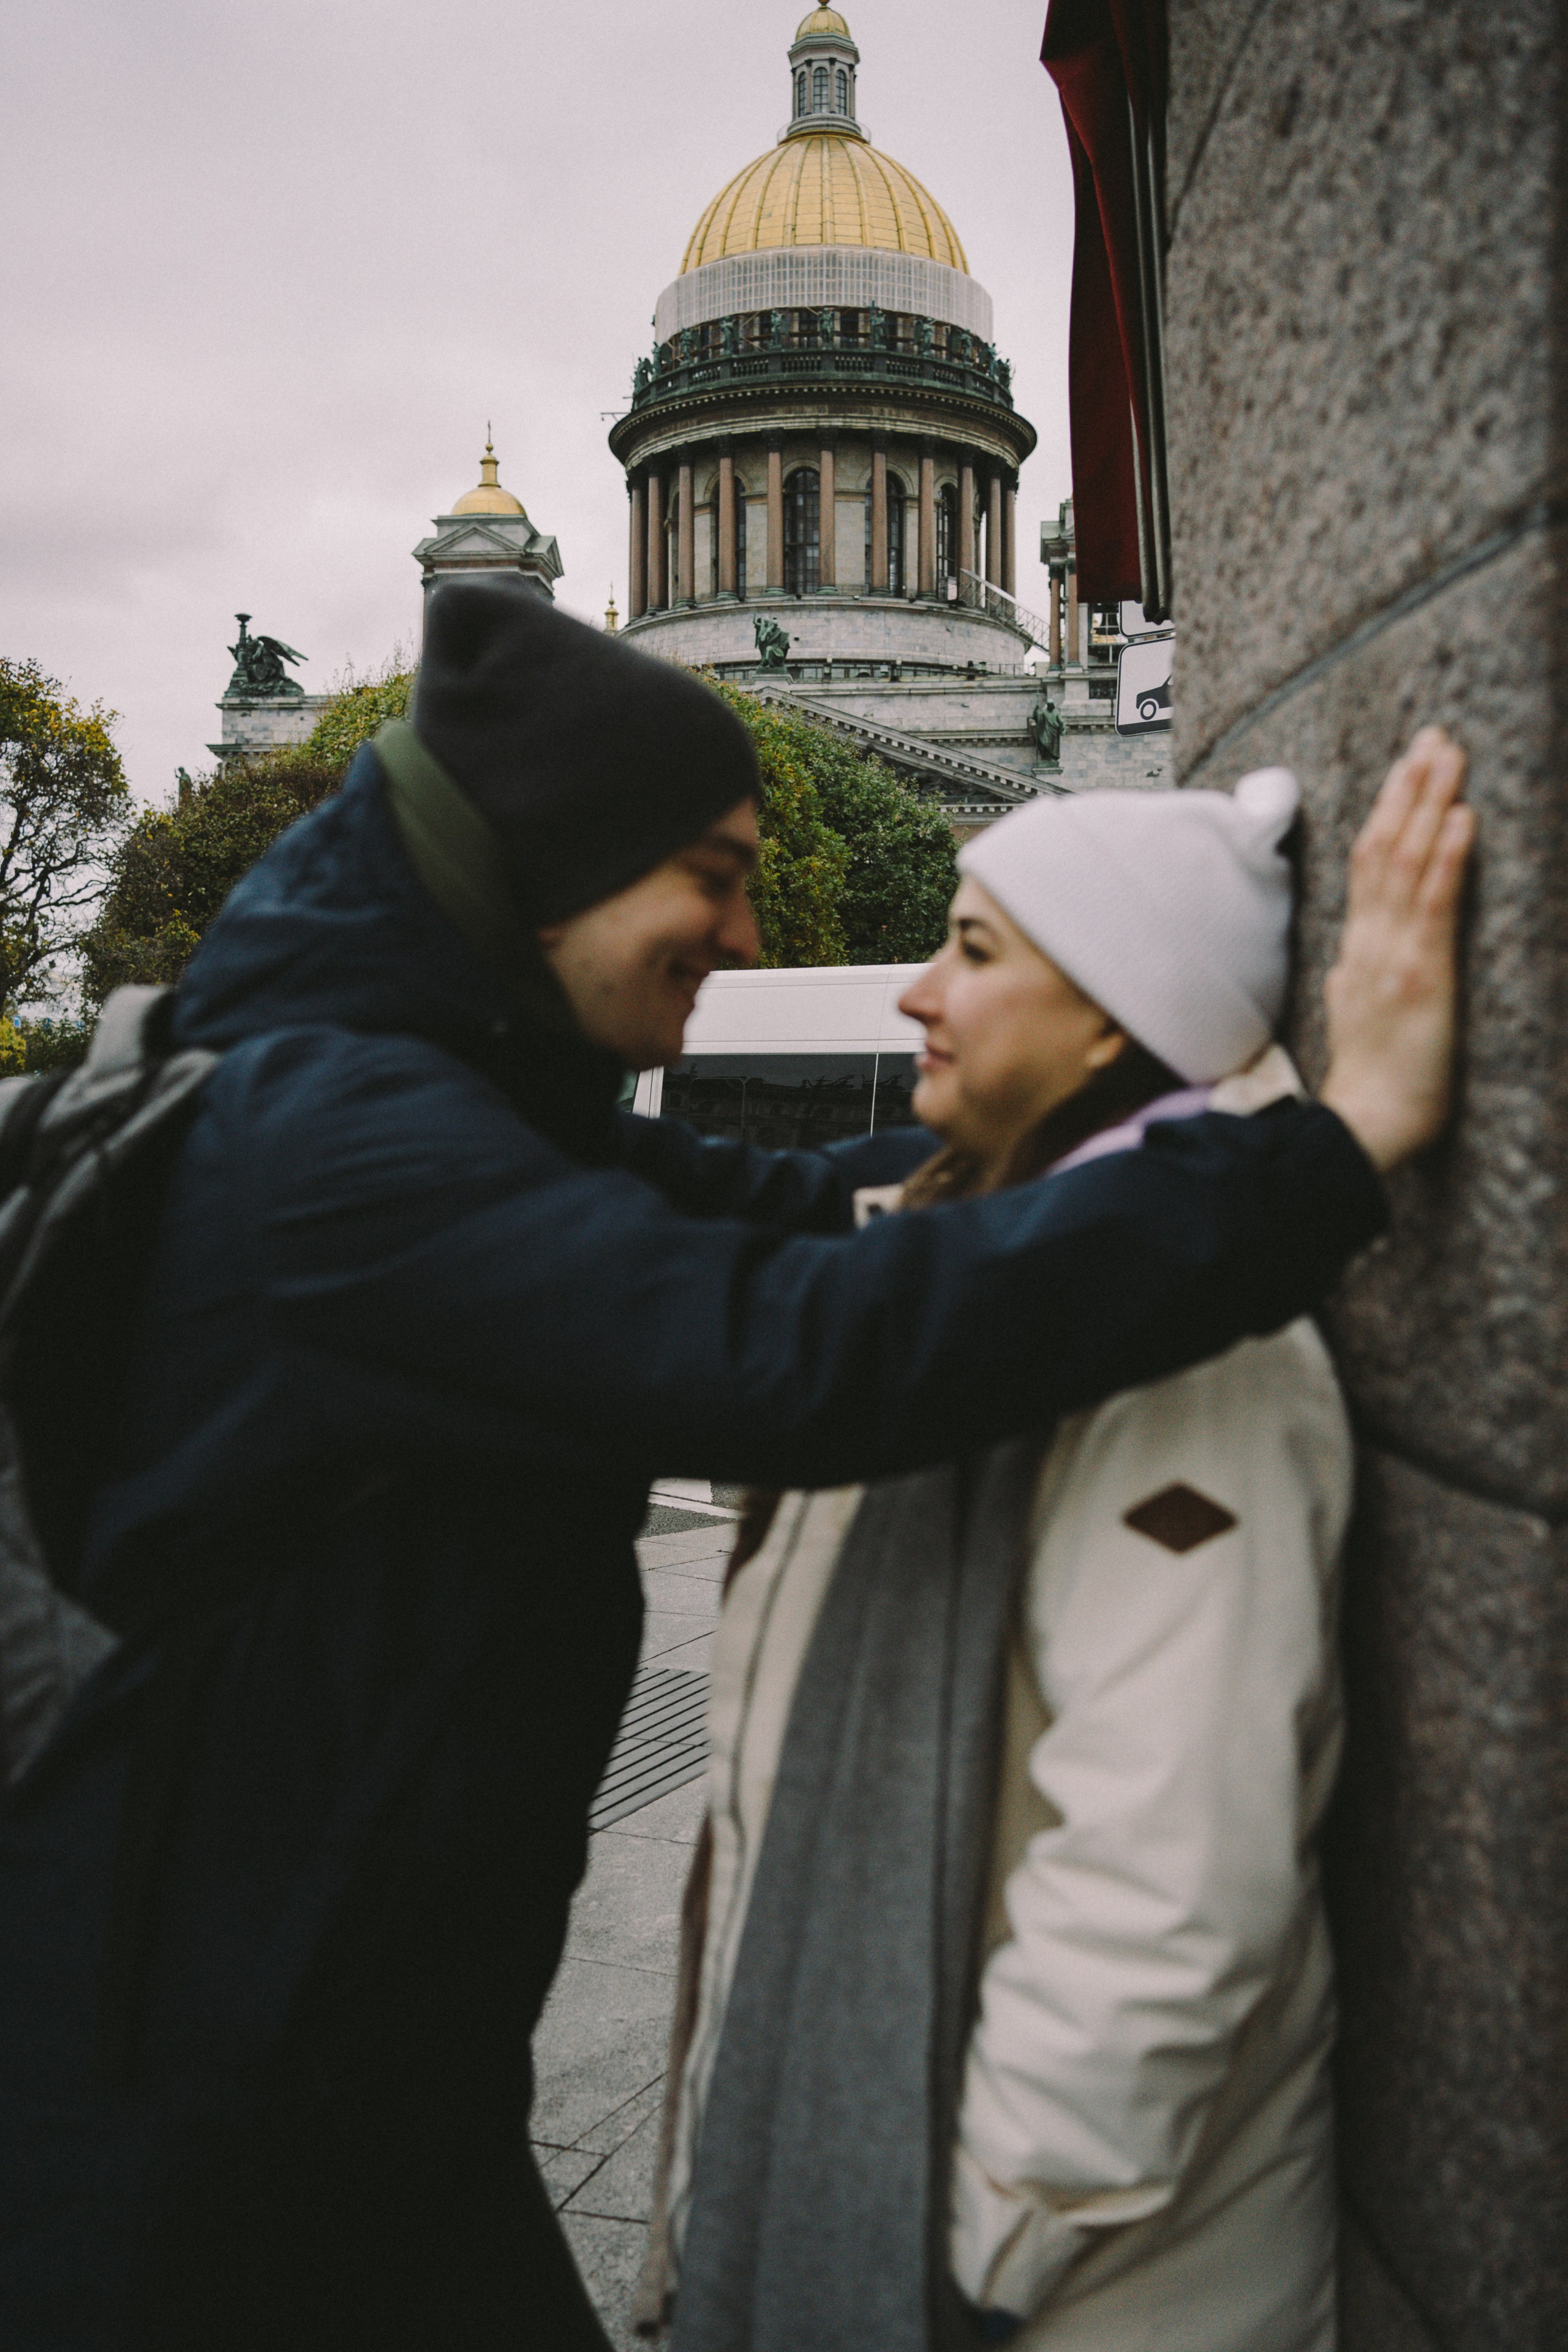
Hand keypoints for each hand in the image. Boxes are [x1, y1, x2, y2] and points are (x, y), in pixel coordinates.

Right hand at [1319, 727, 1474, 1172]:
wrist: (1366, 1127)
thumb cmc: (1373, 1085)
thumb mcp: (1357, 1015)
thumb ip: (1357, 976)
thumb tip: (1356, 955)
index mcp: (1357, 951)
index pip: (1369, 866)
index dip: (1388, 811)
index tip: (1408, 767)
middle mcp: (1370, 942)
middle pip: (1383, 848)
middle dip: (1409, 788)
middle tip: (1432, 737)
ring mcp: (1392, 955)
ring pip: (1405, 862)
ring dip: (1429, 803)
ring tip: (1449, 755)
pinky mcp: (1421, 975)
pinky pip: (1433, 905)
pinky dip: (1447, 856)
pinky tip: (1462, 818)